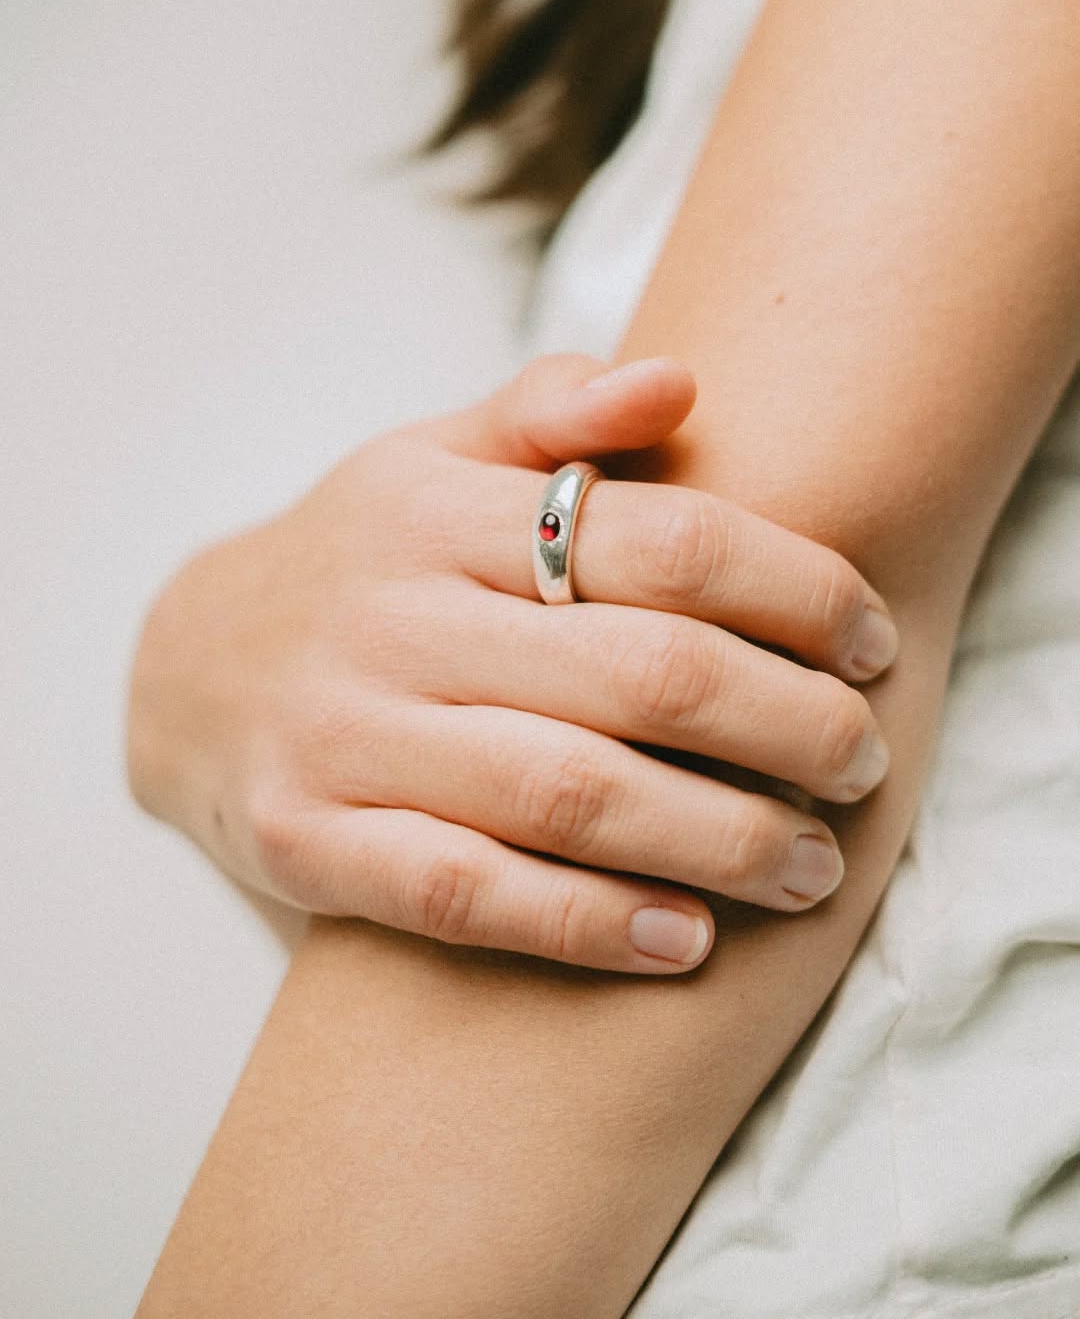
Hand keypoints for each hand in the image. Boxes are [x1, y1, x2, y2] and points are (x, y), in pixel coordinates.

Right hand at [127, 352, 896, 972]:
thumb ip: (549, 415)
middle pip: (642, 676)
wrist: (183, 668)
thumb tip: (681, 380)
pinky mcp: (307, 840)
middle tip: (865, 762)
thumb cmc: (356, 563)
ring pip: (568, 795)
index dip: (797, 591)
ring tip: (811, 865)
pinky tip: (684, 940)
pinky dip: (586, 923)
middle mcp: (390, 616)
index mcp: (438, 508)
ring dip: (718, 841)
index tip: (872, 642)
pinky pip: (465, 894)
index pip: (664, 541)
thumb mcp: (427, 459)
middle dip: (788, 728)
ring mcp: (342, 734)